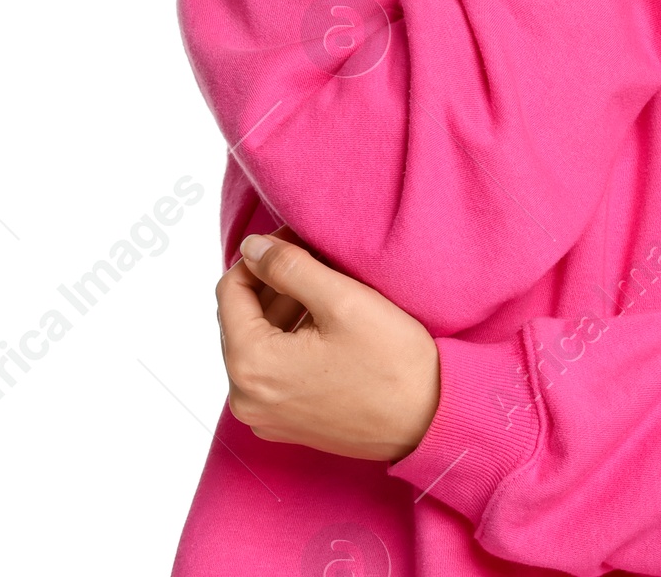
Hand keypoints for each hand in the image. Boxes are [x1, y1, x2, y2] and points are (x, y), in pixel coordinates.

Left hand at [216, 229, 440, 461]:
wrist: (430, 419)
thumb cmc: (391, 361)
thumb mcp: (341, 300)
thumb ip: (288, 267)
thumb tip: (251, 246)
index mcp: (252, 366)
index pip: (230, 291)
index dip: (261, 255)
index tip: (297, 239)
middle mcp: (246, 399)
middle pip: (242, 317)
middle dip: (273, 281)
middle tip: (316, 256)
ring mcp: (264, 415)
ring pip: (258, 341)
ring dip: (284, 307)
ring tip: (326, 285)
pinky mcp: (285, 422)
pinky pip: (272, 368)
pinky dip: (291, 338)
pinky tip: (326, 321)